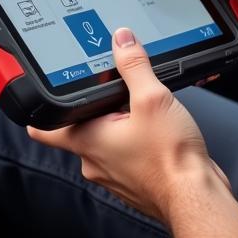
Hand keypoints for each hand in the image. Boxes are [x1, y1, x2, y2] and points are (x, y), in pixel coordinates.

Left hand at [28, 27, 229, 221]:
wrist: (198, 197)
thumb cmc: (171, 159)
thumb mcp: (151, 98)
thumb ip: (134, 66)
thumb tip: (122, 41)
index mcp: (87, 141)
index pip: (44, 131)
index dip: (40, 113)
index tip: (40, 100)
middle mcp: (95, 161)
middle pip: (82, 127)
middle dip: (97, 108)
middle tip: (115, 89)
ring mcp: (114, 174)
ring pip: (107, 140)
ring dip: (120, 123)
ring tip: (142, 108)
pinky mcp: (135, 180)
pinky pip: (127, 152)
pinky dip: (137, 140)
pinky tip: (157, 130)